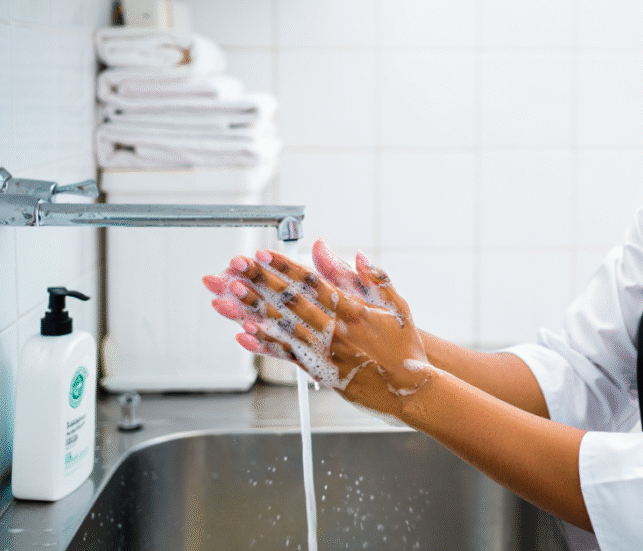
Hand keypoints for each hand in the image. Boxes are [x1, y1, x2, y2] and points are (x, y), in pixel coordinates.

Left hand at [202, 241, 432, 416]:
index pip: (311, 282)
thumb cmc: (405, 346)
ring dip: (254, 309)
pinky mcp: (321, 372)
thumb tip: (355, 253)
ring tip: (230, 295)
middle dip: (260, 281)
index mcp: (352, 309)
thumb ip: (373, 277)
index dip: (283, 266)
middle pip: (290, 300)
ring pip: (283, 327)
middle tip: (234, 268)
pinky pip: (287, 356)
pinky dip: (265, 345)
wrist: (412, 389)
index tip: (261, 253)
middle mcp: (336, 330)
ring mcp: (326, 352)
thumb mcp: (396, 305)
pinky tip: (244, 335)